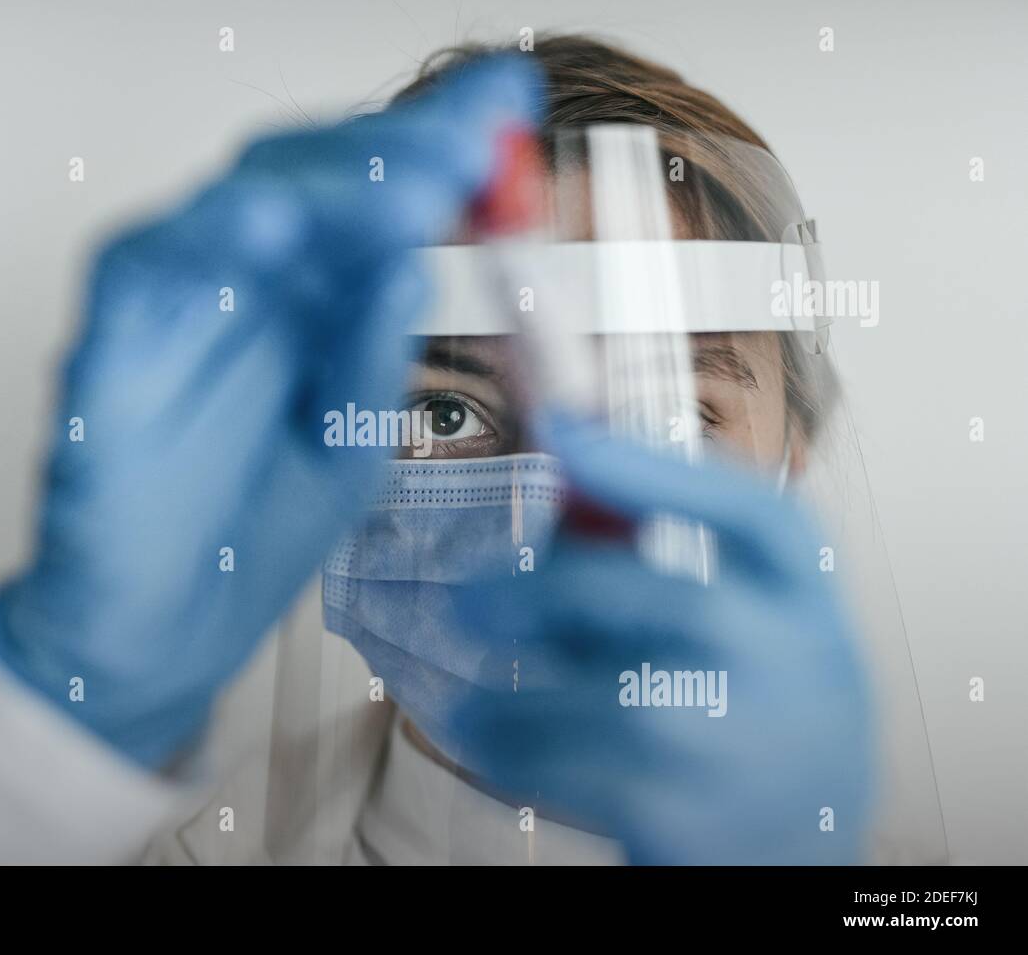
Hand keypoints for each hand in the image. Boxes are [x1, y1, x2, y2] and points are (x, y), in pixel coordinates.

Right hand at [0, 56, 542, 766]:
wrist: (164, 641)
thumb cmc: (248, 536)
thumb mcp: (348, 442)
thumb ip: (370, 354)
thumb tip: (410, 261)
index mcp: (303, 304)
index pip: (366, 200)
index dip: (435, 146)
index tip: (512, 105)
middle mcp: (238, 290)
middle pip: (307, 179)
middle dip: (394, 154)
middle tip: (473, 143)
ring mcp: (171, 313)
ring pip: (233, 206)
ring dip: (323, 190)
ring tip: (411, 190)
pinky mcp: (107, 353)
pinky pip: (142, 273)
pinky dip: (204, 241)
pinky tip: (272, 228)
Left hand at [441, 411, 874, 863]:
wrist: (795, 852)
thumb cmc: (752, 714)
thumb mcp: (747, 627)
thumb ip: (664, 561)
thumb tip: (560, 486)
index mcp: (809, 601)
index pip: (751, 511)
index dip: (649, 464)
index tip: (559, 425)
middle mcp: (792, 664)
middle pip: (651, 596)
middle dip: (541, 591)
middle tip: (467, 600)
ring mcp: (741, 741)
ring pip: (595, 692)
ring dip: (512, 693)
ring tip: (475, 702)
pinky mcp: (686, 813)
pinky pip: (567, 764)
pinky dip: (509, 749)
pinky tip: (491, 742)